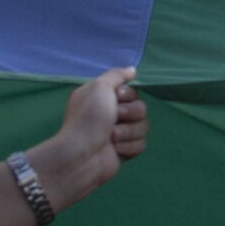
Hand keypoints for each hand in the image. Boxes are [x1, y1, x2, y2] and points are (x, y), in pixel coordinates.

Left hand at [35, 66, 149, 213]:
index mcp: (105, 98)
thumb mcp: (98, 87)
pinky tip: (115, 150)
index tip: (116, 98)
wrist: (81, 155)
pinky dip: (129, 147)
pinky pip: (141, 144)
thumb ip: (117, 75)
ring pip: (143, 127)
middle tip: (113, 120)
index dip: (128, 95)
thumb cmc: (87, 118)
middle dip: (130, 114)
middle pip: (142, 108)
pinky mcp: (124, 151)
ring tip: (111, 138)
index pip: (133, 92)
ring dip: (128, 132)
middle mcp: (112, 114)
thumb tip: (132, 70)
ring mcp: (119, 134)